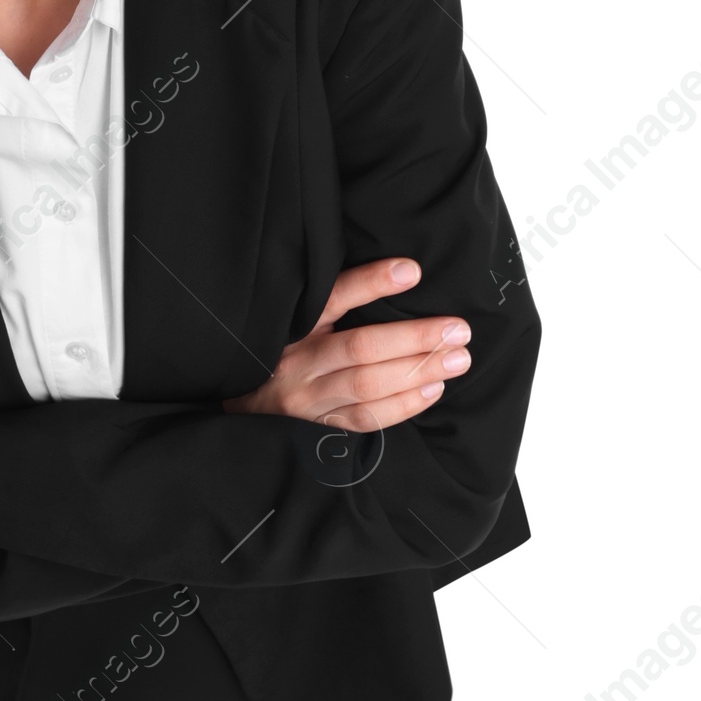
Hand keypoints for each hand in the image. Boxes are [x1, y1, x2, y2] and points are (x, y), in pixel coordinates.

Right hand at [223, 257, 470, 430]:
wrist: (242, 408)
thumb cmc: (280, 354)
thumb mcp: (295, 319)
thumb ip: (335, 301)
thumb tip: (399, 272)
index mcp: (292, 325)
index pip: (332, 298)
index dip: (371, 283)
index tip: (411, 270)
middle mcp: (296, 362)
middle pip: (360, 348)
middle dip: (414, 338)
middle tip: (458, 329)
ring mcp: (306, 400)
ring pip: (367, 386)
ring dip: (417, 372)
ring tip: (457, 359)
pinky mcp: (318, 429)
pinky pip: (365, 420)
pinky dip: (403, 405)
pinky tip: (432, 390)